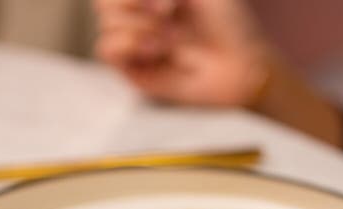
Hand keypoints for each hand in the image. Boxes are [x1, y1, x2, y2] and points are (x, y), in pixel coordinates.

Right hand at [94, 0, 270, 106]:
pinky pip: (106, 48)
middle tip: (166, 12)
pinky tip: (158, 50)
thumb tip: (151, 5)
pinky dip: (130, 43)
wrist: (239, 64)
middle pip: (104, 2)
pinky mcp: (131, 68)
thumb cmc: (227, 25)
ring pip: (107, 23)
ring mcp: (133, 42)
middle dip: (133, 2)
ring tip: (172, 38)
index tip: (165, 1)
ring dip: (141, 26)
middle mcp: (138, 15)